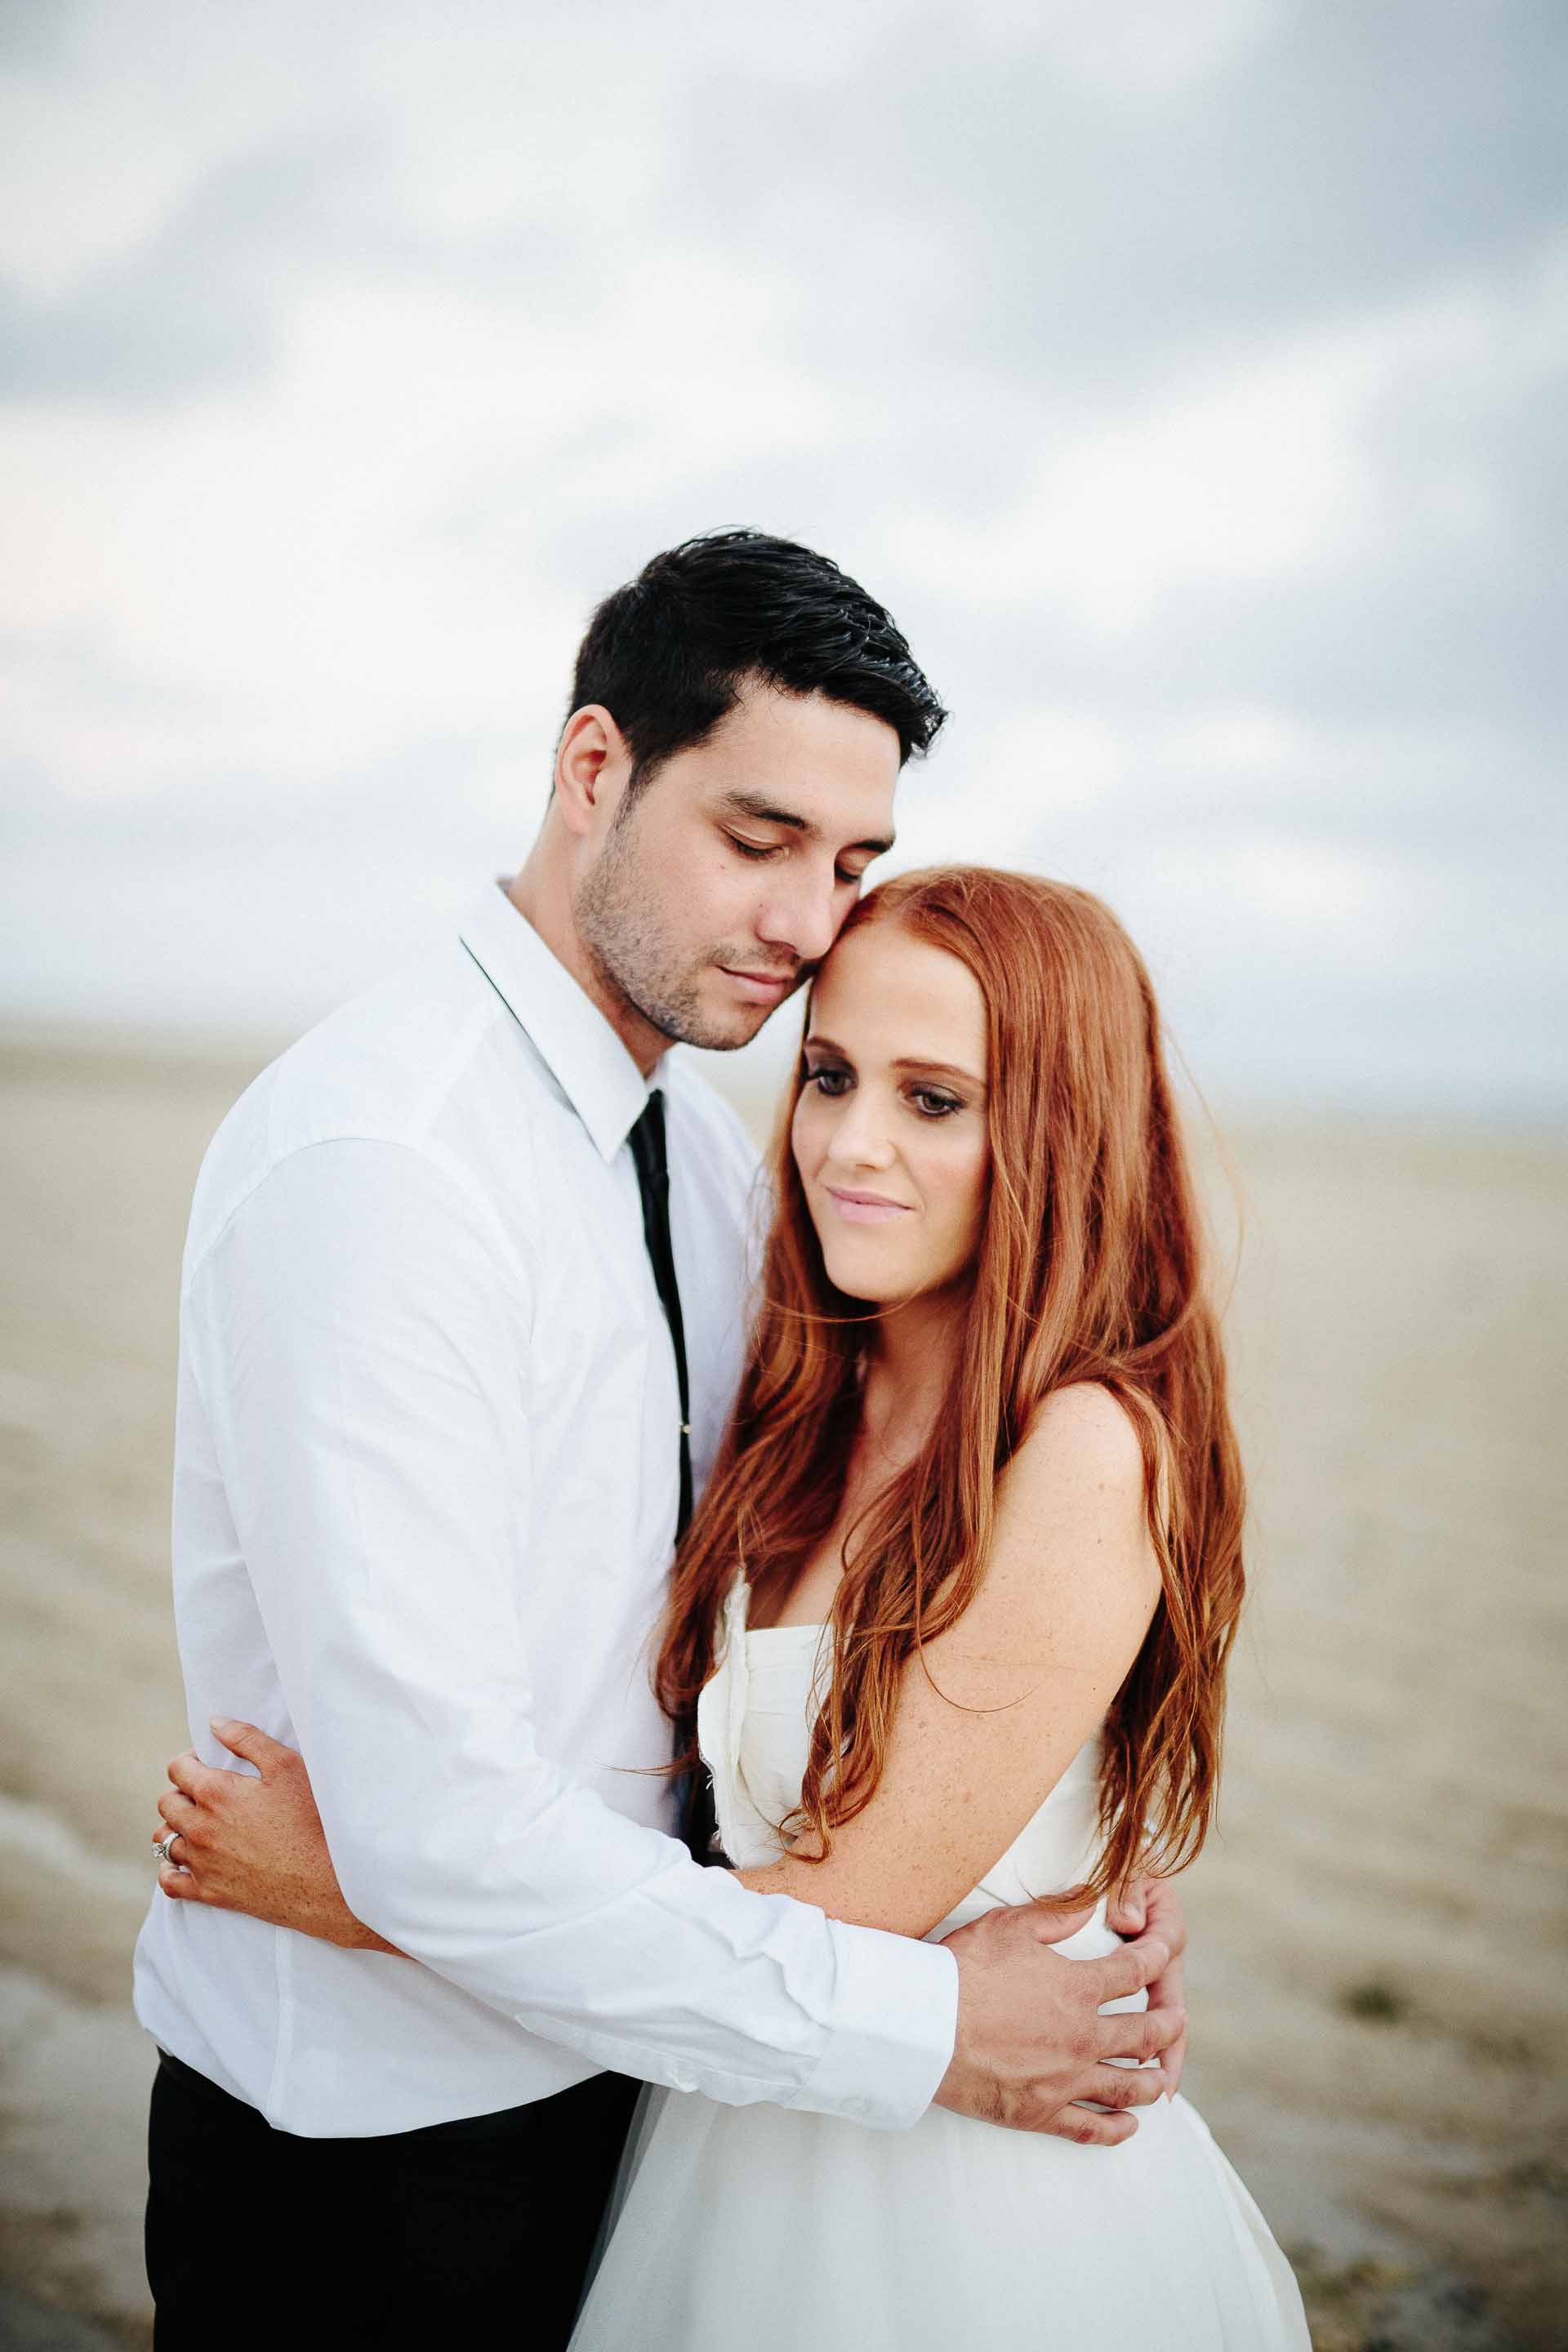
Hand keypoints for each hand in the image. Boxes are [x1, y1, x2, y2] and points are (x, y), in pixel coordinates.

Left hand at [152, 1719, 395, 1953]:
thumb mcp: (286, 1766)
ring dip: (174, 1826)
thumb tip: (215, 1724)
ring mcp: (201, 1862)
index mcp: (215, 1792)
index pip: (177, 1769)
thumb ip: (247, 1739)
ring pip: (164, 1840)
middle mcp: (199, 1827)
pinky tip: (181, 1862)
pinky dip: (169, 1870)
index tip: (207, 1763)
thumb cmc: (309, 1819)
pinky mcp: (208, 1891)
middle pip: (166, 1803)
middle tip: (204, 1792)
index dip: (189, 1760)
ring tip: (195, 1823)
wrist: (322, 1878)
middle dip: (180, 1791)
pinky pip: (170, 1881)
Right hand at [934, 1899, 1179, 2144]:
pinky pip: (1089, 2128)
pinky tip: (1129, 2127)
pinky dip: (1115, 2130)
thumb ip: (1057, 1914)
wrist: (925, 2028)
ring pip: (1126, 2087)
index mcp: (1078, 1989)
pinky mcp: (1041, 2112)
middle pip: (1142, 2035)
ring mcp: (1066, 2080)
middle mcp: (1082, 2037)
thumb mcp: (1009, 1926)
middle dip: (1166, 2027)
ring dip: (1151, 2082)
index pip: (1133, 1973)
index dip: (1153, 1960)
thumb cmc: (963, 1971)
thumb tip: (1092, 1898)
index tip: (1164, 1954)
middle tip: (1178, 2023)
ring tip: (1163, 2080)